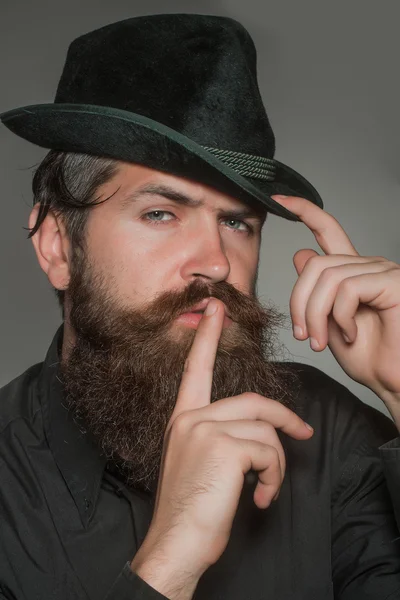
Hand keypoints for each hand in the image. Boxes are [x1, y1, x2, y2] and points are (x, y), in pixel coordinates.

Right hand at [131, 298, 312, 597]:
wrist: (175, 543)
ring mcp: (205, 428)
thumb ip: (218, 435)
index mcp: (183, 418)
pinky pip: (269, 450)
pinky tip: (260, 497)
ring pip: (266, 430)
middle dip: (285, 419)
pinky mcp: (224, 446)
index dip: (207, 336)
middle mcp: (191, 417)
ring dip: (277, 465)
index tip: (217, 308)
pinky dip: (274, 477)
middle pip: (255, 401)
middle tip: (304, 435)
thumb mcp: (199, 461)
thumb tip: (258, 431)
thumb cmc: (191, 507)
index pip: (196, 368)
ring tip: (264, 489)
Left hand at [272, 195, 399, 417]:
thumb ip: (316, 292)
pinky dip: (340, 317)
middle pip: (315, 264)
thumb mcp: (329, 323)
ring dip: (316, 315)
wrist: (395, 383)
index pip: (327, 230)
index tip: (278, 199)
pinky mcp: (394, 283)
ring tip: (319, 340)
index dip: (304, 211)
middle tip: (302, 335)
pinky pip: (348, 289)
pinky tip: (351, 335)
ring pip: (327, 278)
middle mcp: (369, 265)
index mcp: (352, 271)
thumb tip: (300, 254)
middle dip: (299, 302)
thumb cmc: (368, 358)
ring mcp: (384, 271)